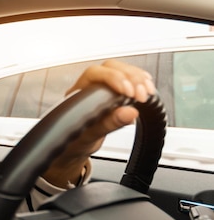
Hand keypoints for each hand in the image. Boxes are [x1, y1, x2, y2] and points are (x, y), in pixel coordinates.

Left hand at [43, 59, 155, 187]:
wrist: (73, 151)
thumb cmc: (75, 143)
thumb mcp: (90, 137)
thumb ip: (108, 124)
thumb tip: (130, 112)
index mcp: (76, 95)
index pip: (94, 74)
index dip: (114, 79)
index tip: (129, 91)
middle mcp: (87, 88)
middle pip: (110, 68)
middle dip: (130, 78)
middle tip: (142, 94)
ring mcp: (100, 89)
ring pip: (119, 71)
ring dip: (137, 78)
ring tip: (147, 92)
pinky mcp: (112, 93)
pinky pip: (126, 79)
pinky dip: (139, 81)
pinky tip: (147, 86)